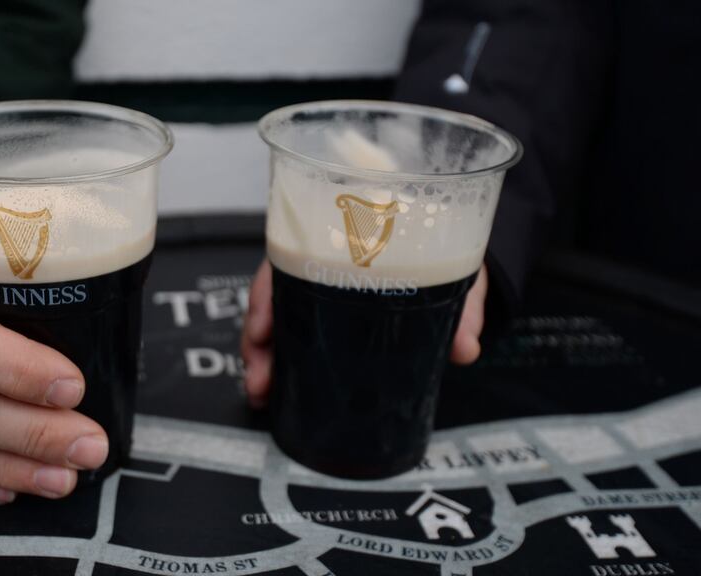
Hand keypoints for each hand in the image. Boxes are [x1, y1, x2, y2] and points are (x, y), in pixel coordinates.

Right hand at [240, 260, 488, 406]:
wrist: (452, 248)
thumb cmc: (441, 244)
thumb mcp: (457, 268)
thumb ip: (464, 305)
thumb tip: (464, 348)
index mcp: (341, 238)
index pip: (287, 260)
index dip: (267, 294)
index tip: (262, 329)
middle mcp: (321, 263)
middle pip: (272, 296)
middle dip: (257, 340)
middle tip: (259, 379)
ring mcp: (320, 293)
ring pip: (276, 320)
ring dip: (262, 358)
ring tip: (259, 393)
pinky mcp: (327, 318)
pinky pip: (292, 336)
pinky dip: (280, 363)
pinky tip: (273, 390)